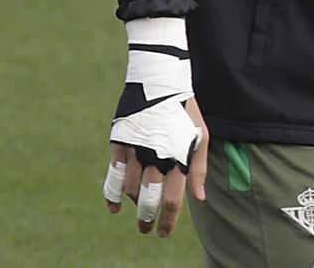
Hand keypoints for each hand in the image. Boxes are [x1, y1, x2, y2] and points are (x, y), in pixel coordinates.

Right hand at [106, 98, 208, 236]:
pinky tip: (114, 207)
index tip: (163, 233)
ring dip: (134, 204)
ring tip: (137, 210)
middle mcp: (156, 157)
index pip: (172, 200)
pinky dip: (112, 195)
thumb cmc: (186, 112)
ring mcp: (136, 150)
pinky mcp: (120, 143)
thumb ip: (200, 169)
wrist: (161, 82)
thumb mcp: (201, 137)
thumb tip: (199, 198)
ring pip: (131, 189)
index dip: (167, 221)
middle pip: (149, 200)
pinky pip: (113, 176)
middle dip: (147, 219)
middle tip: (145, 230)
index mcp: (179, 157)